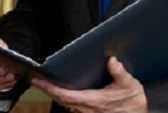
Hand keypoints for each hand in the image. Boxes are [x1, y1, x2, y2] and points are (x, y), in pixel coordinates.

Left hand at [31, 57, 147, 112]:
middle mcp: (87, 109)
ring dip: (54, 92)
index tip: (38, 80)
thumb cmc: (133, 106)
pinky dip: (62, 96)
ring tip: (42, 80)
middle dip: (46, 88)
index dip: (50, 88)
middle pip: (60, 99)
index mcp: (94, 101)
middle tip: (34, 78)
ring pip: (64, 103)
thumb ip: (120, 74)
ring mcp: (87, 112)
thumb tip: (112, 60)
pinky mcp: (89, 112)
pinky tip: (59, 88)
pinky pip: (71, 105)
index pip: (66, 95)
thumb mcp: (130, 87)